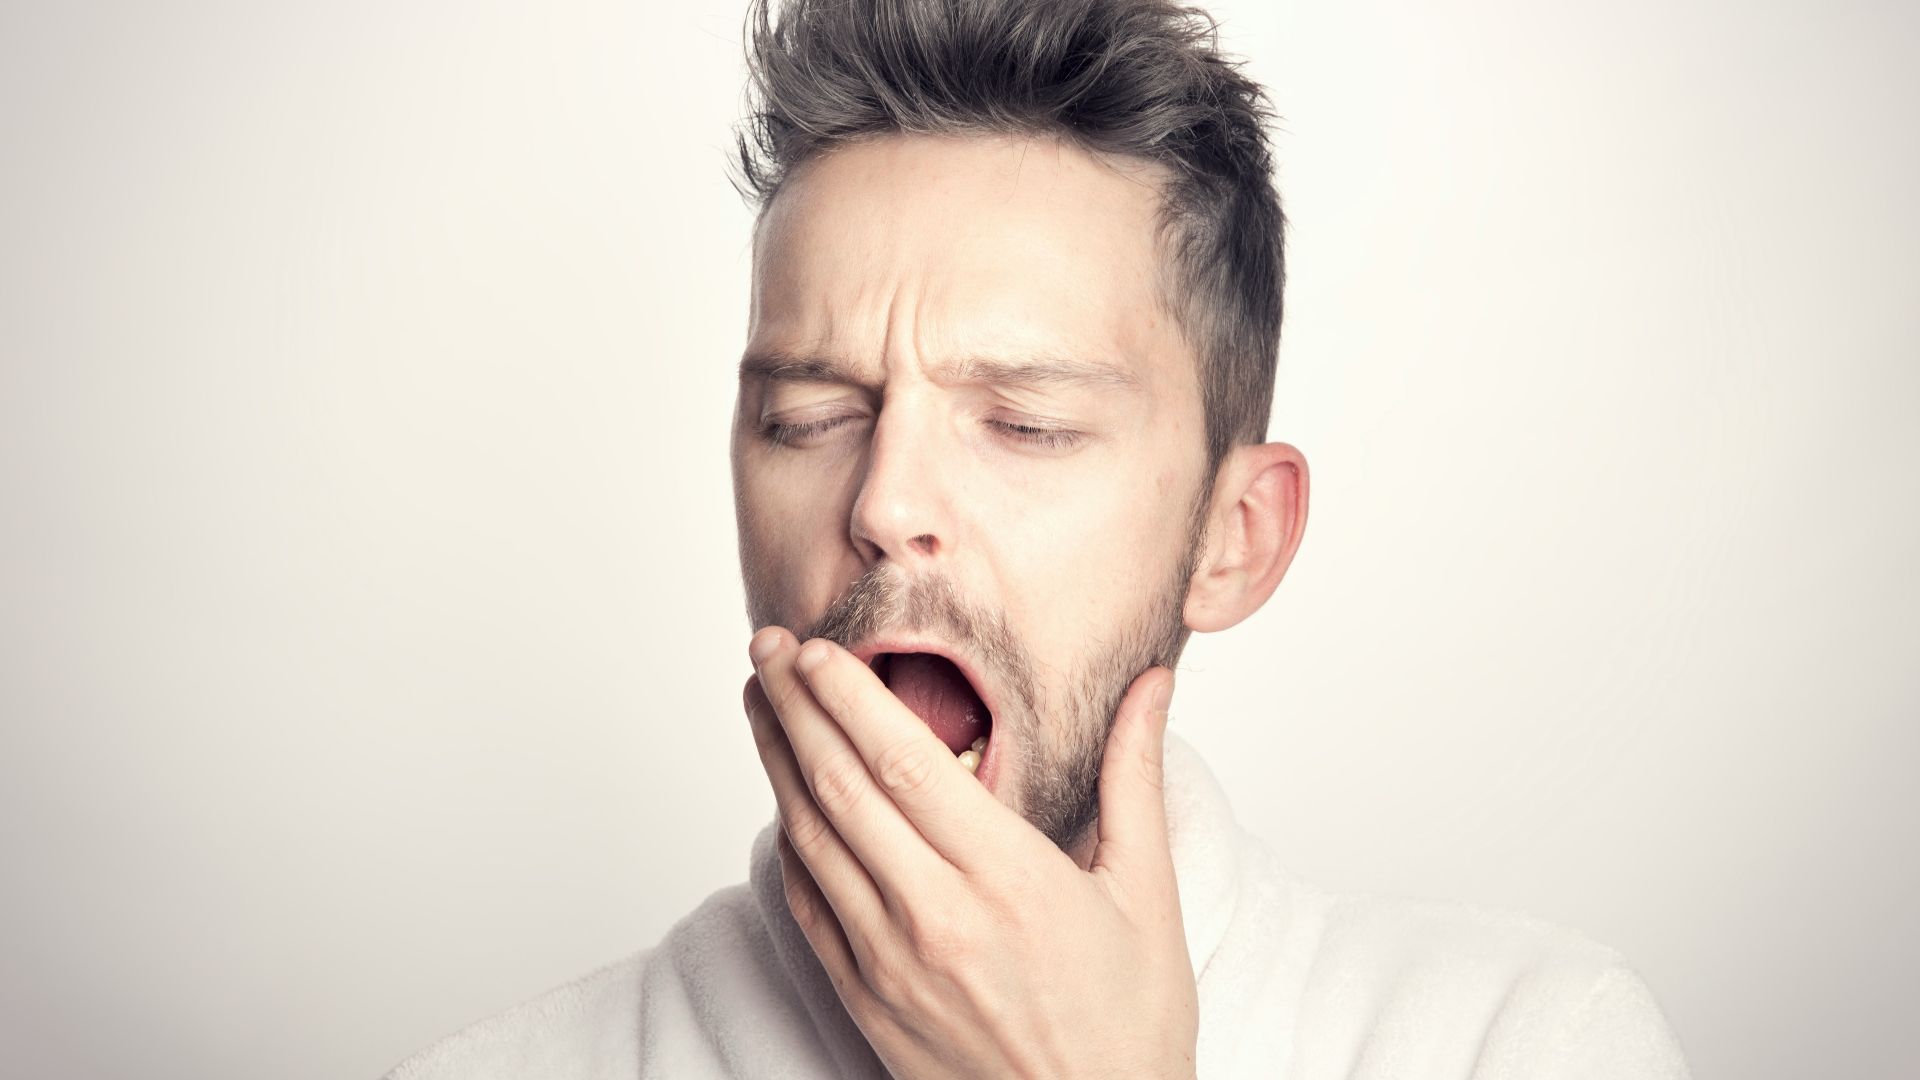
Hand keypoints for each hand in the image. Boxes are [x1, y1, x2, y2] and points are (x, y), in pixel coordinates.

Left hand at [743, 628, 1197, 1079]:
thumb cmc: (1130, 1025)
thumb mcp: (1147, 895)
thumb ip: (1134, 778)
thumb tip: (1154, 686)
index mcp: (1006, 877)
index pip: (903, 761)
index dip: (848, 696)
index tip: (816, 648)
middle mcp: (935, 916)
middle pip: (840, 787)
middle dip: (795, 707)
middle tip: (767, 647)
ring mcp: (890, 963)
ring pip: (811, 840)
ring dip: (777, 763)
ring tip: (760, 703)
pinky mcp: (866, 1002)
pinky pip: (808, 906)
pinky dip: (787, 844)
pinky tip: (780, 803)